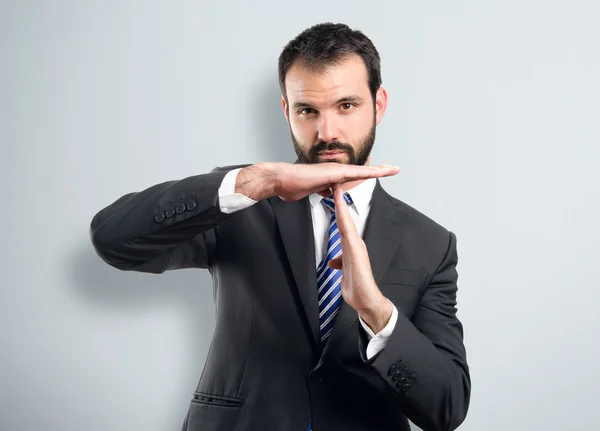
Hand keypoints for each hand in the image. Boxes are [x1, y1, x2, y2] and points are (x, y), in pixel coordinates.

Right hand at [236, 162, 398, 201]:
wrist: (281, 180)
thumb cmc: (291, 186)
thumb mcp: (310, 191)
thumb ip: (321, 190)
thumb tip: (328, 192)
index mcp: (330, 175)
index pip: (352, 175)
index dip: (366, 174)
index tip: (377, 174)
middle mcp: (335, 170)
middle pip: (362, 170)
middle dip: (378, 169)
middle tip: (394, 169)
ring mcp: (335, 170)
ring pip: (363, 170)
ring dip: (379, 170)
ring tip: (394, 169)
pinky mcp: (335, 173)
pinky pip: (357, 173)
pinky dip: (370, 172)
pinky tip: (381, 172)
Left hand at [327, 184, 393, 332]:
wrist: (366, 301)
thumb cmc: (356, 287)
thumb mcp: (343, 272)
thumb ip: (340, 263)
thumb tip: (333, 262)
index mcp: (351, 246)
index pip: (342, 222)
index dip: (336, 206)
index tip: (330, 191)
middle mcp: (354, 242)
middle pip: (344, 216)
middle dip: (339, 199)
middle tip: (334, 179)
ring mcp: (356, 246)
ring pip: (347, 221)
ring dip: (341, 205)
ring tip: (336, 187)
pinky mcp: (357, 252)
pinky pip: (349, 233)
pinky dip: (345, 220)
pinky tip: (340, 211)